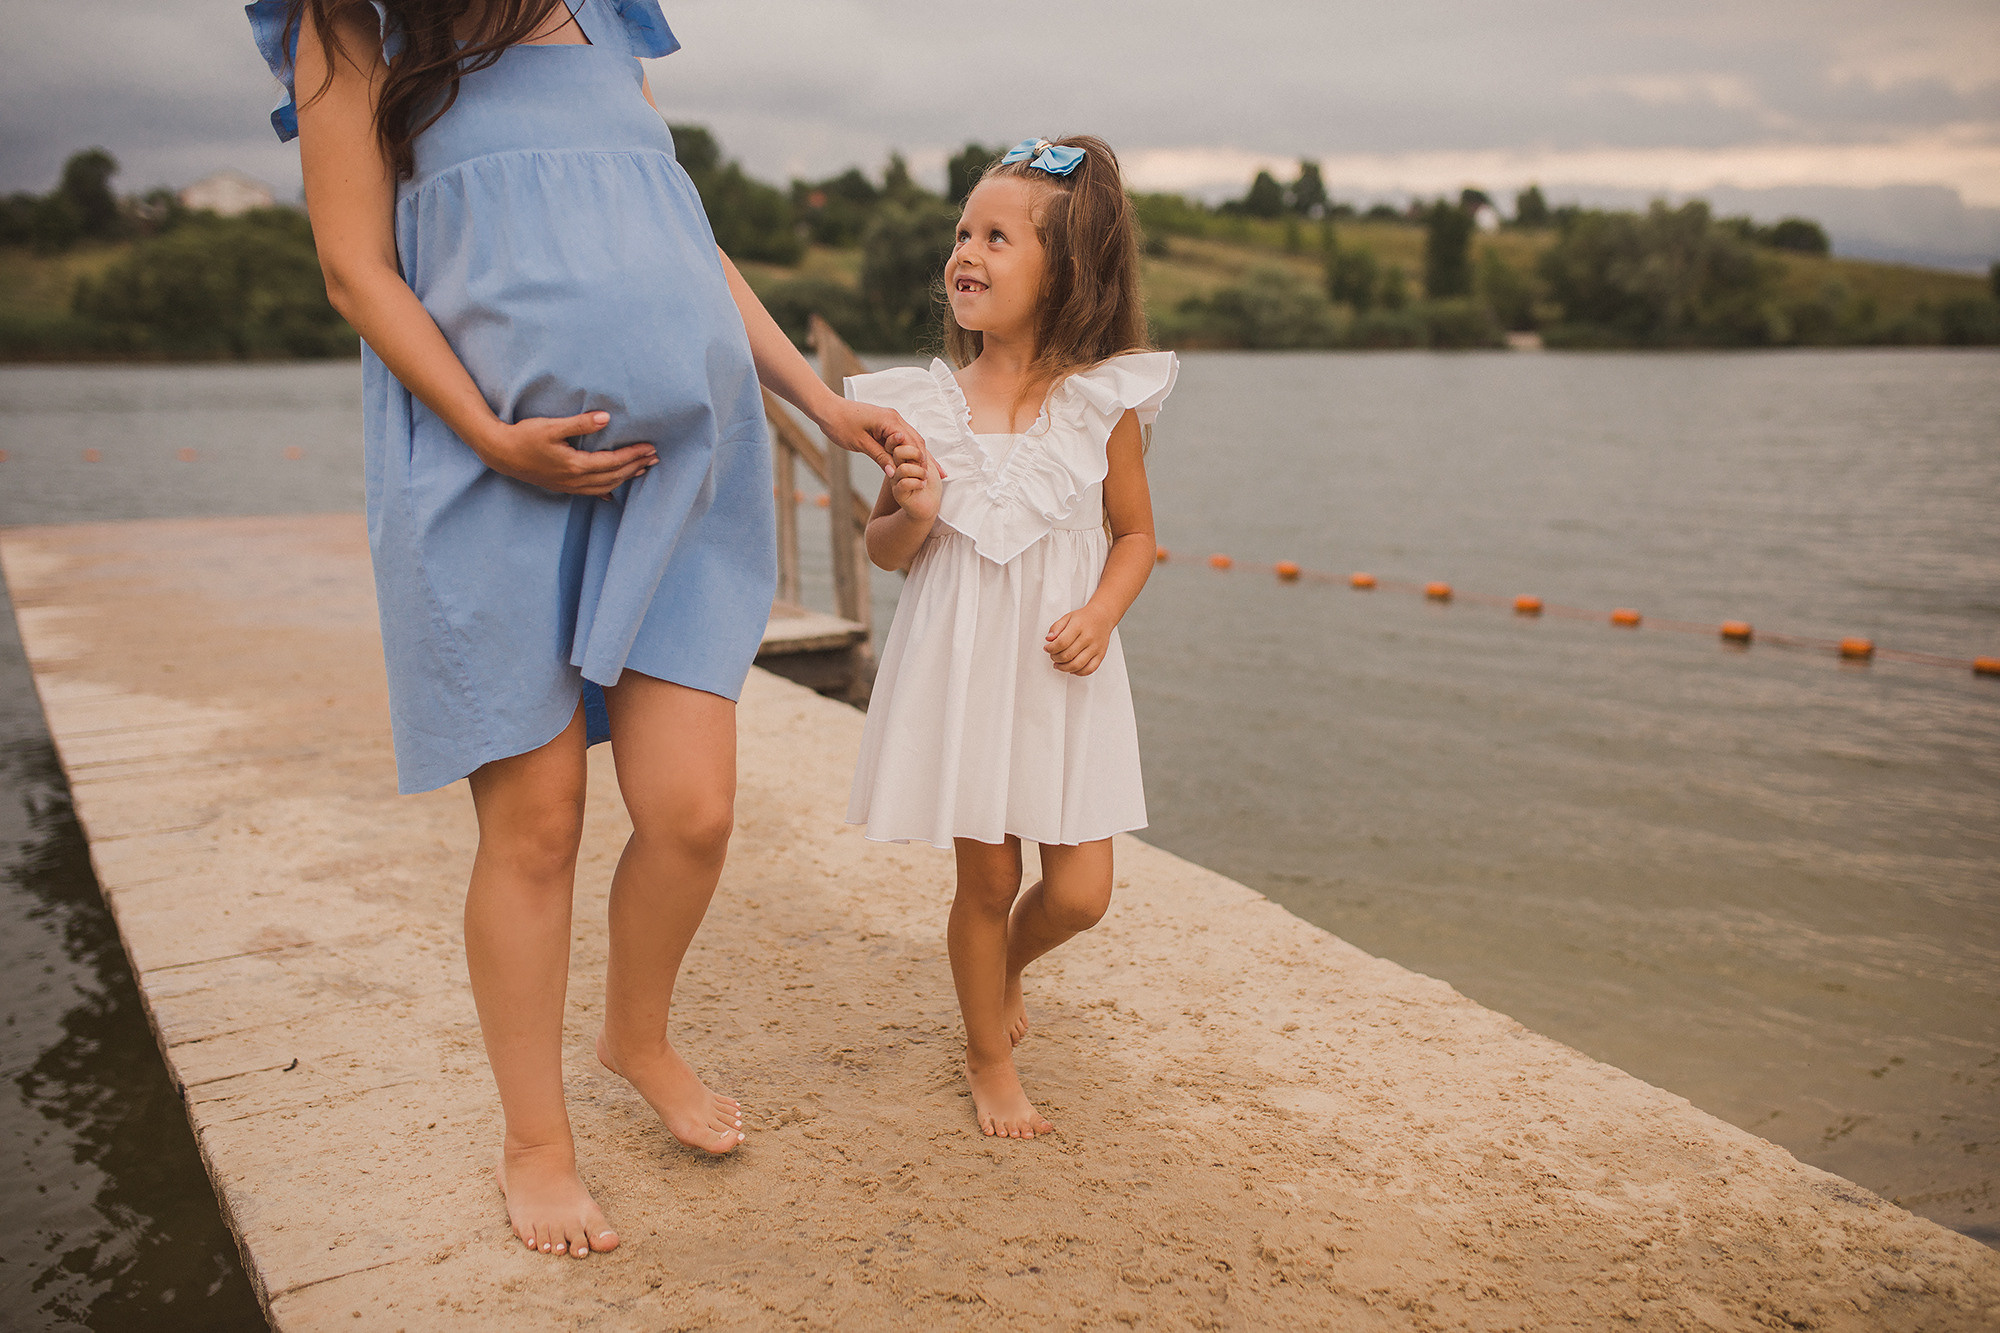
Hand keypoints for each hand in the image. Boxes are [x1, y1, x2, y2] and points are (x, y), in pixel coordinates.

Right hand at [474, 411, 656, 496]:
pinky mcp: (562, 487)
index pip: (613, 462)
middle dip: (635, 467)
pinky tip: (612, 493)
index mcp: (575, 465)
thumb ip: (580, 424)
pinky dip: (606, 490)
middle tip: (654, 458)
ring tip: (642, 469)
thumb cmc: (524, 436)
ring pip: (605, 486)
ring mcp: (568, 486)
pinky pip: (590, 492)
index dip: (633, 455)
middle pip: (614, 476)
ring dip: (625, 478)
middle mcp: (575, 480)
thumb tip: (606, 418)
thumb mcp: (552, 426)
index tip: (650, 448)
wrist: (500, 454)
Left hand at [814, 396, 939, 478]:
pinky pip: (903, 437)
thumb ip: (880, 457)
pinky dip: (911, 449)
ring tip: (934, 471)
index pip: (913, 443)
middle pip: (918, 440)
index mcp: (890, 421)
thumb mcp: (861, 444)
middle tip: (940, 476)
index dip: (922, 461)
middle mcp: (895, 418)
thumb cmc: (840, 425)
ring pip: (913, 439)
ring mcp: (891, 419)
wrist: (827, 409)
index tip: (928, 477)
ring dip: (922, 454)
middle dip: (928, 458)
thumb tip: (895, 474)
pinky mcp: (885, 423)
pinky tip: (916, 460)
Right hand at [887, 436, 942, 521]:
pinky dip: (917, 483)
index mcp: (901, 457)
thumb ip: (919, 451)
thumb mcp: (927, 462)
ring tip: (925, 478)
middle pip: (899, 451)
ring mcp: (895, 480)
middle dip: (916, 456)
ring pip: (903, 468)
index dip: (914, 447)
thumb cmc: (930, 483)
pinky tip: (922, 485)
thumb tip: (916, 441)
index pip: (901, 443)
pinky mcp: (898, 493)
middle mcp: (895, 467)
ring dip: (919, 472)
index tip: (925, 457)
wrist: (929, 504)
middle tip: (925, 466)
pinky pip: (904, 483)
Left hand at [1045, 606, 1113, 675]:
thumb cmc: (1085, 618)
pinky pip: (1090, 669)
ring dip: (1064, 668)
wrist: (1103, 616)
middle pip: (1068, 655)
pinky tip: (1072, 669)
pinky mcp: (1101, 655)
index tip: (1047, 648)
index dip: (1051, 649)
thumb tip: (1048, 639)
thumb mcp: (1067, 617)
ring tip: (1059, 665)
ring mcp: (1095, 648)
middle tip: (1052, 656)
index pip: (1061, 643)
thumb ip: (1056, 627)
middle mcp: (1088, 638)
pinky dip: (1079, 672)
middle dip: (1055, 658)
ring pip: (1077, 665)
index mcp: (1078, 626)